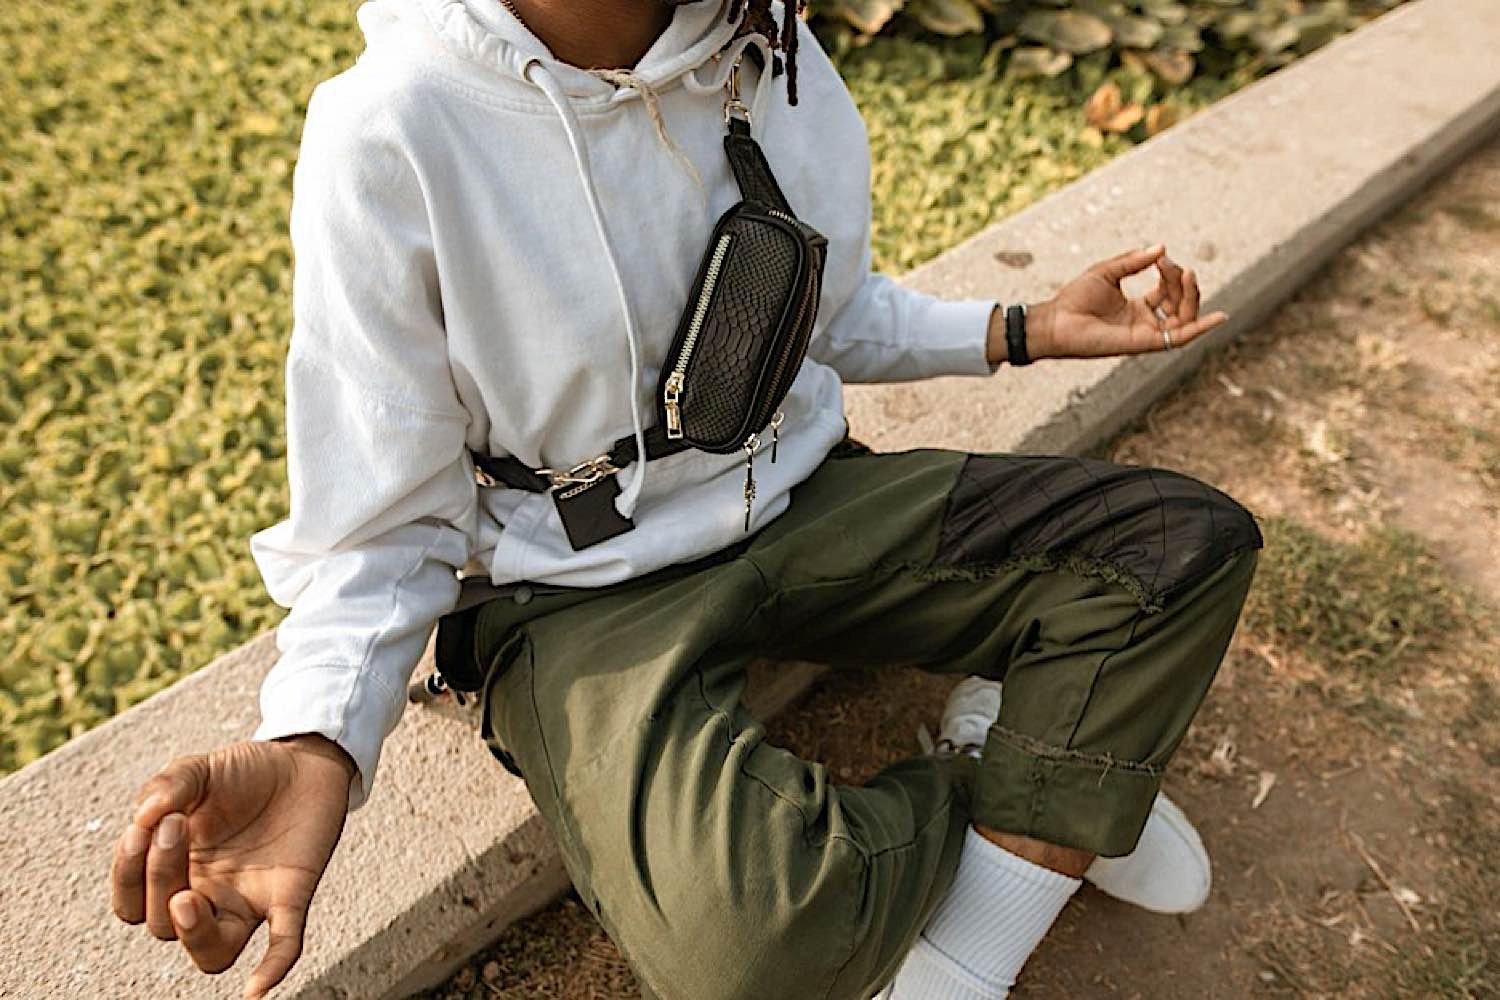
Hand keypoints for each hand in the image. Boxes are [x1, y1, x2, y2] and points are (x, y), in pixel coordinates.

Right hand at [110, 735, 354, 998]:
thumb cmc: (246, 773)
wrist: (304, 760)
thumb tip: (143, 817)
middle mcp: (208, 895)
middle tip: (177, 825)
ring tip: (187, 897)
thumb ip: (168, 786)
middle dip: (160, 876)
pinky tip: (256, 991)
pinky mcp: (290, 896)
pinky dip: (272, 968)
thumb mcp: (199, 770)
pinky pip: (283, 944)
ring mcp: (248, 900)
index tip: (144, 826)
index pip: (132, 905)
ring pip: (213, 953)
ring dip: (194, 934)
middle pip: (165, 923)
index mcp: (175, 871)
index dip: (127, 876)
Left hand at [987, 245, 1227, 363]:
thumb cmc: (1074, 299)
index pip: (1168, 291)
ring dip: (1191, 296)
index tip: (1161, 258)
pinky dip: (1201, 328)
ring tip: (1186, 274)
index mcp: (1136, 308)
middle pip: (1180, 304)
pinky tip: (1219, 316)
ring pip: (1185, 318)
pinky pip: (1180, 338)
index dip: (1171, 273)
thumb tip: (1162, 248)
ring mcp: (1146, 334)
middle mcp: (1144, 322)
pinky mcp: (1144, 343)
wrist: (1056, 320)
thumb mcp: (1107, 271)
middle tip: (1170, 265)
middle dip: (1181, 282)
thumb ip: (1134, 261)